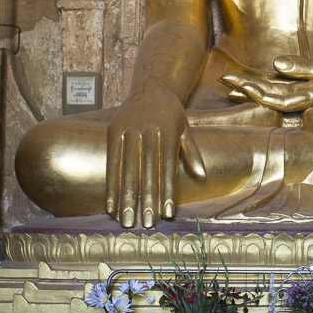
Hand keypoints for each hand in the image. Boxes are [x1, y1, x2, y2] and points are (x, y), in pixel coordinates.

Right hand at [106, 87, 204, 227]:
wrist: (150, 87)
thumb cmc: (171, 113)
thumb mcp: (185, 128)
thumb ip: (192, 152)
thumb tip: (202, 176)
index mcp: (167, 130)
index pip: (167, 166)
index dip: (166, 190)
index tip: (166, 214)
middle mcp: (147, 130)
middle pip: (146, 171)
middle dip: (146, 199)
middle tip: (147, 224)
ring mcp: (128, 130)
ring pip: (127, 170)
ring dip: (126, 198)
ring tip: (127, 221)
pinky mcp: (113, 131)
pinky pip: (110, 163)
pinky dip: (110, 185)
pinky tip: (110, 206)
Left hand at [220, 55, 312, 112]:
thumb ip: (303, 67)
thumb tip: (276, 64)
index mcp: (306, 99)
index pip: (277, 99)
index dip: (258, 93)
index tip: (242, 85)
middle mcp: (296, 103)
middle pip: (266, 97)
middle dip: (245, 88)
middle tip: (224, 78)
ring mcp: (293, 100)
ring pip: (266, 94)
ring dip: (246, 88)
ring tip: (227, 81)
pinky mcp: (292, 94)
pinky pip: (271, 91)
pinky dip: (256, 87)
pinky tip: (240, 86)